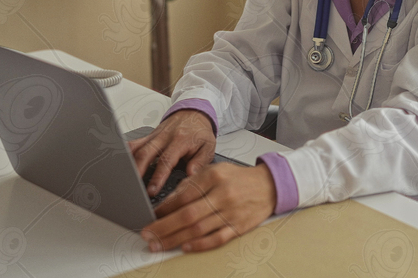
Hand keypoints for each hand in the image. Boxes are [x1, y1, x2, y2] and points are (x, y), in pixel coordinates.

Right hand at [129, 110, 214, 195]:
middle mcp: (164, 137)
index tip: (152, 190)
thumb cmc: (200, 132)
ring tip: (124, 179)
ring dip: (129, 163)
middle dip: (138, 171)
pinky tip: (119, 163)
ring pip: (136, 148)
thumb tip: (191, 175)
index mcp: (180, 140)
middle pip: (145, 153)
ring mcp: (154, 136)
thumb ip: (200, 162)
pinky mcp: (148, 136)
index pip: (166, 160)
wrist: (194, 113)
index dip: (158, 176)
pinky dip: (125, 153)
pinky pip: (134, 143)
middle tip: (134, 188)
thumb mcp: (208, 146)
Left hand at [141, 163, 276, 252]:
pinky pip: (217, 238)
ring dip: (175, 239)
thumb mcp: (214, 171)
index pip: (183, 195)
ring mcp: (232, 212)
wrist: (269, 185)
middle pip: (188, 215)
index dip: (164, 208)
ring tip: (159, 244)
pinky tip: (185, 247)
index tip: (151, 216)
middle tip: (148, 235)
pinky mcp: (240, 226)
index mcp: (214, 176)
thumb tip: (168, 202)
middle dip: (164, 227)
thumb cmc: (239, 178)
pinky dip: (200, 244)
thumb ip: (191, 184)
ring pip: (199, 229)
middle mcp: (223, 194)